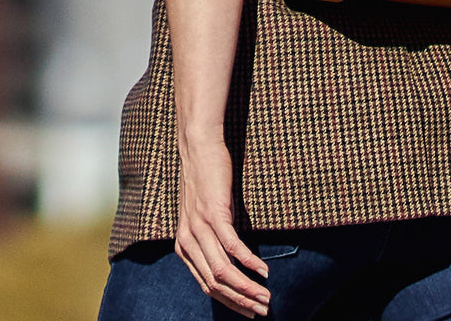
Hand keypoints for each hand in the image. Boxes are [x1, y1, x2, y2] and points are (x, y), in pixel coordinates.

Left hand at [175, 136, 270, 317]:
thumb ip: (212, 240)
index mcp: (184, 247)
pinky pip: (232, 247)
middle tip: (262, 311)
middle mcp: (188, 242)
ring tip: (266, 297)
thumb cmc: (205, 180)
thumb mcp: (204, 216)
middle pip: (215, 285)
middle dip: (241, 302)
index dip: (229, 302)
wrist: (198, 146)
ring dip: (247, 288)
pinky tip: (263, 271)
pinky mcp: (214, 213)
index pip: (207, 286)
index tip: (249, 310)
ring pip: (223, 271)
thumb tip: (233, 262)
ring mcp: (200, 228)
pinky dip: (249, 263)